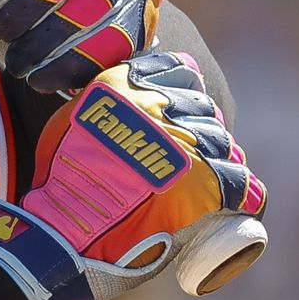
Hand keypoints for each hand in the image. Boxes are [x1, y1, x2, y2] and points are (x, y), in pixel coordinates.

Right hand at [0, 52, 264, 299]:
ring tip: (198, 181)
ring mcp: (183, 144)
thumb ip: (99, 101)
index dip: (181, 88)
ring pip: (222, 142)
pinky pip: (241, 181)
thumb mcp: (67, 122)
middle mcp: (157, 108)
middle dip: (196, 126)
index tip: (175, 106)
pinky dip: (240, 192)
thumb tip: (125, 97)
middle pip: (202, 107)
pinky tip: (229, 200)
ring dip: (215, 159)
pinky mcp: (204, 182)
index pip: (179, 70)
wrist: (64, 229)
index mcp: (124, 88)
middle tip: (182, 154)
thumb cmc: (57, 181)